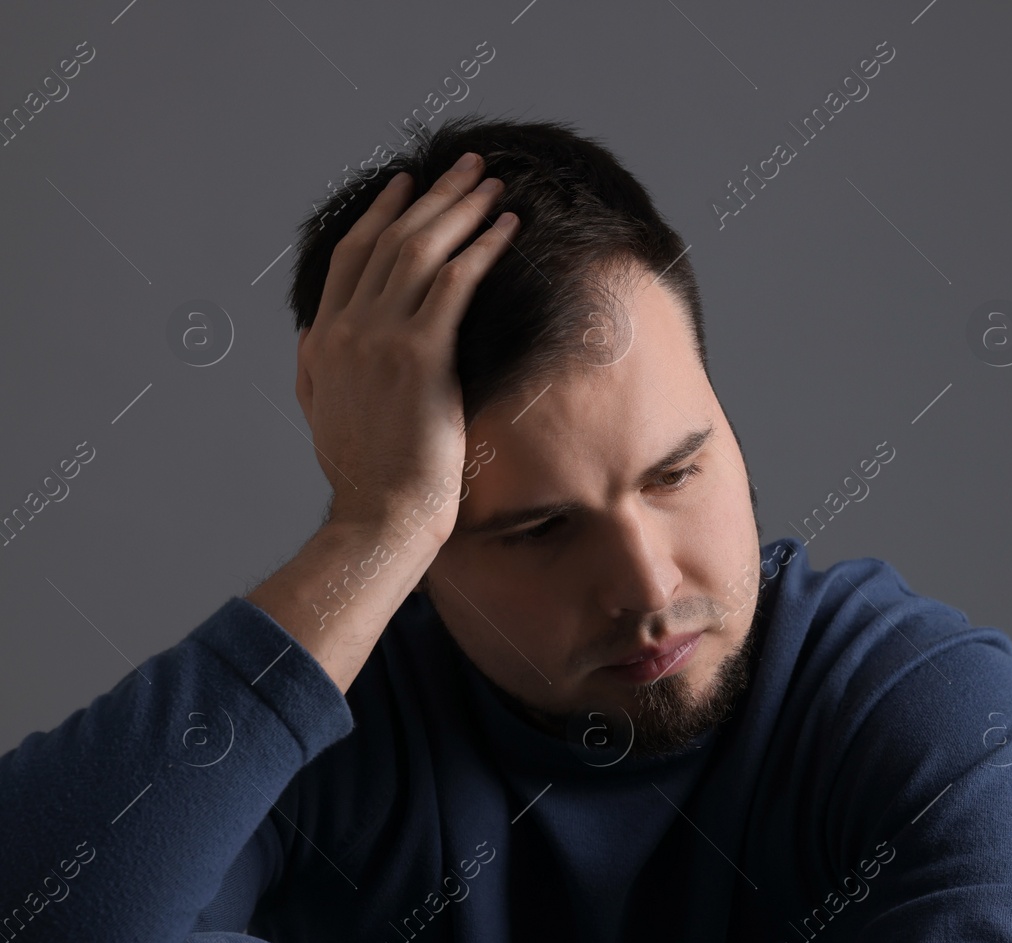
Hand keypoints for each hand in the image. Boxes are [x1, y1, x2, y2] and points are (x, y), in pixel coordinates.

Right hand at [294, 151, 518, 543]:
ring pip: (423, 251)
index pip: (352, 255)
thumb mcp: (322, 411)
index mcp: (322, 339)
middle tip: (465, 166)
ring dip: (462, 210)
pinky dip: (483, 248)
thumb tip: (312, 337)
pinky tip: (506, 227)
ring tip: (492, 184)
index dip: (383, 212)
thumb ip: (315, 367)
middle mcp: (346, 328)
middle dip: (433, 196)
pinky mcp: (420, 355)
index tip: (409, 183)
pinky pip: (456, 283)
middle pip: (391, 240)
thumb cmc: (365, 475)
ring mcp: (380, 339)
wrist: (380, 514)